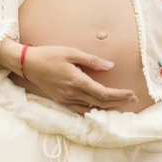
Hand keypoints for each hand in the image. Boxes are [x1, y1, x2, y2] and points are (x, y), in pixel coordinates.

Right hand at [14, 44, 138, 112]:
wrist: (28, 64)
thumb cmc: (50, 54)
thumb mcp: (72, 52)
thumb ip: (92, 61)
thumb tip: (110, 66)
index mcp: (77, 81)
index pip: (104, 94)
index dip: (119, 95)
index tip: (131, 93)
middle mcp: (72, 94)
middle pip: (101, 103)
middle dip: (118, 102)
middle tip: (132, 99)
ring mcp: (66, 99)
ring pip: (91, 108)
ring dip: (108, 107)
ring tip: (121, 103)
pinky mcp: (61, 101)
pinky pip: (80, 109)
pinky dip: (93, 109)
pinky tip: (100, 107)